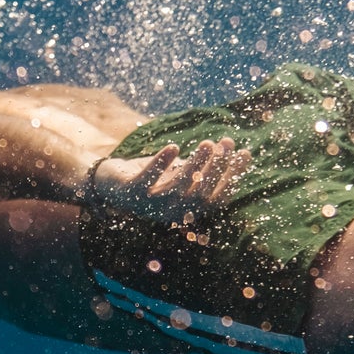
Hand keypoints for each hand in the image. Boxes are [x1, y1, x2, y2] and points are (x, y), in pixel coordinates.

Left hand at [88, 138, 252, 223]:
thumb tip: (232, 148)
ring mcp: (151, 204)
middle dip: (217, 168)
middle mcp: (172, 211)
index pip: (217, 197)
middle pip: (201, 193)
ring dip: (195, 165)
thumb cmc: (150, 177)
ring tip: (207, 143)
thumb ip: (201, 167)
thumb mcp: (178, 173)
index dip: (233, 177)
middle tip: (227, 143)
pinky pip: (148, 180)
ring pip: (179, 187)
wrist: (109, 183)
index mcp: (187, 209)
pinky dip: (161, 164)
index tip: (245, 153)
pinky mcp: (132, 192)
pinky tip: (174, 148)